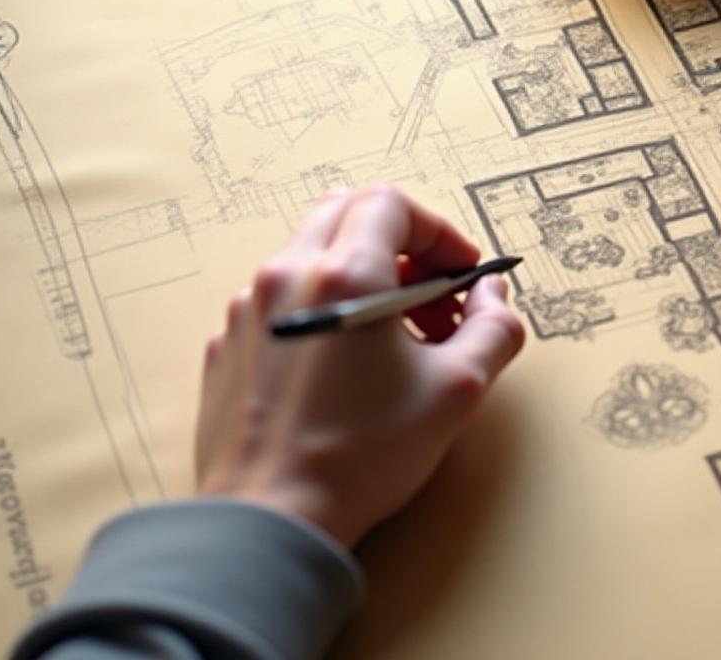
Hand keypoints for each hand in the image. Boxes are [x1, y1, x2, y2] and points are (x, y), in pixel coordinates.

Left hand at [194, 186, 524, 547]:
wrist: (272, 515)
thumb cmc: (359, 456)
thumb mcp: (457, 390)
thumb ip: (492, 327)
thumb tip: (491, 296)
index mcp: (343, 275)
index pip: (391, 204)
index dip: (437, 231)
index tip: (459, 272)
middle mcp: (286, 277)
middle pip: (345, 214)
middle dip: (399, 245)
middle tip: (430, 296)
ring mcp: (249, 310)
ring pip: (310, 257)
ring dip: (360, 279)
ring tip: (393, 342)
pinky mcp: (229, 345)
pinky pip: (281, 302)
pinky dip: (321, 312)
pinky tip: (345, 369)